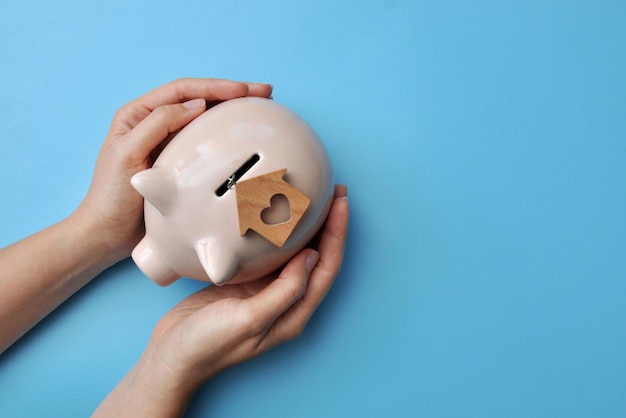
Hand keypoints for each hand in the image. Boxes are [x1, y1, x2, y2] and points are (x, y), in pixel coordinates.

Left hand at [72, 78, 272, 262]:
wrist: (109, 235)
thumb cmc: (110, 197)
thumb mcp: (128, 154)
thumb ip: (157, 125)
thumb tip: (196, 105)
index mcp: (139, 115)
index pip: (182, 91)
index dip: (215, 87)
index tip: (243, 90)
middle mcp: (156, 125)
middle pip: (199, 100)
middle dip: (232, 93)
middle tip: (263, 92)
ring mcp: (171, 145)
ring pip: (206, 120)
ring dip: (232, 112)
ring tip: (260, 108)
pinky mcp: (181, 166)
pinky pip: (207, 145)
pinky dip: (226, 138)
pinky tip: (243, 138)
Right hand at [134, 186, 347, 409]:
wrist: (171, 355)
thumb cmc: (208, 346)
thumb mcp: (249, 320)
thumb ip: (283, 292)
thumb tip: (311, 257)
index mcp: (293, 314)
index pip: (326, 268)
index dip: (337, 234)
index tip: (341, 203)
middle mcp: (286, 302)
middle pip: (318, 257)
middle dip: (330, 225)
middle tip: (335, 191)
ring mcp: (267, 291)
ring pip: (297, 252)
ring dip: (308, 225)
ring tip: (315, 197)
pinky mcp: (247, 283)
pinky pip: (271, 252)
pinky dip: (279, 231)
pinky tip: (277, 214)